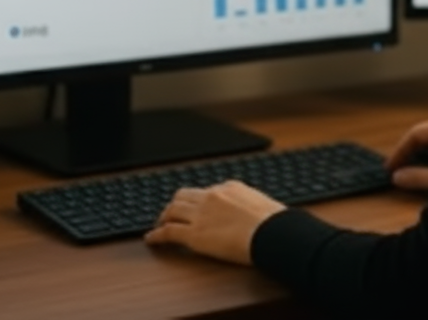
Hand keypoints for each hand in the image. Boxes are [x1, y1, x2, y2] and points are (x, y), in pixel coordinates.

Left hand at [143, 180, 285, 264]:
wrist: (273, 233)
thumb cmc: (275, 224)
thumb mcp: (264, 206)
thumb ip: (252, 207)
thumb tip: (257, 216)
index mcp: (230, 187)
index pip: (206, 191)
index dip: (197, 201)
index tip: (194, 207)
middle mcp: (212, 196)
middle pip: (183, 196)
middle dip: (175, 204)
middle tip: (170, 214)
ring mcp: (201, 214)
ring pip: (172, 210)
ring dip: (163, 217)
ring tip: (159, 225)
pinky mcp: (195, 234)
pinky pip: (168, 232)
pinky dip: (156, 235)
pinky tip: (151, 239)